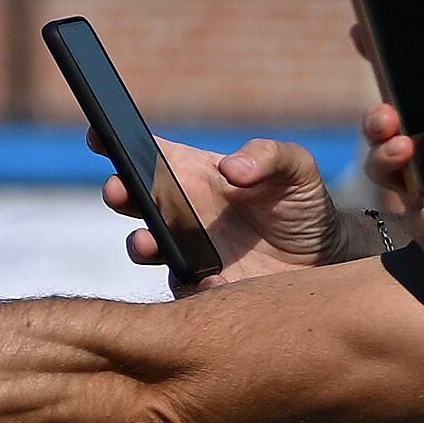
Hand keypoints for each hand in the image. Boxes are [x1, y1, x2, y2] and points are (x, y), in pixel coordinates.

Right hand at [110, 138, 329, 284]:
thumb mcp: (296, 168)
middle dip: (117, 192)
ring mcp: (184, 250)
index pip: (146, 153)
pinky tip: (216, 278)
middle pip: (131, 198)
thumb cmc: (303, 205)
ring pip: (145, 246)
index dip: (116, 142)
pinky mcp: (198, 285)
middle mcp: (179, 211)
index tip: (99, 135)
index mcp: (193, 175)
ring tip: (150, 242)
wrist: (324, 261)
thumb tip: (231, 169)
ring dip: (141, 243)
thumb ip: (268, 156)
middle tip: (119, 191)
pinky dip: (194, 283)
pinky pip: (183, 287)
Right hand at [384, 92, 423, 301]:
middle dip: (376, 125)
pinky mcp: (422, 231)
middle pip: (385, 139)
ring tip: (403, 150)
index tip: (392, 90)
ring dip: (385, 159)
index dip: (399, 99)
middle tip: (385, 119)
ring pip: (385, 174)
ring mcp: (421, 198)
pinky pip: (415, 217)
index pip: (418, 112)